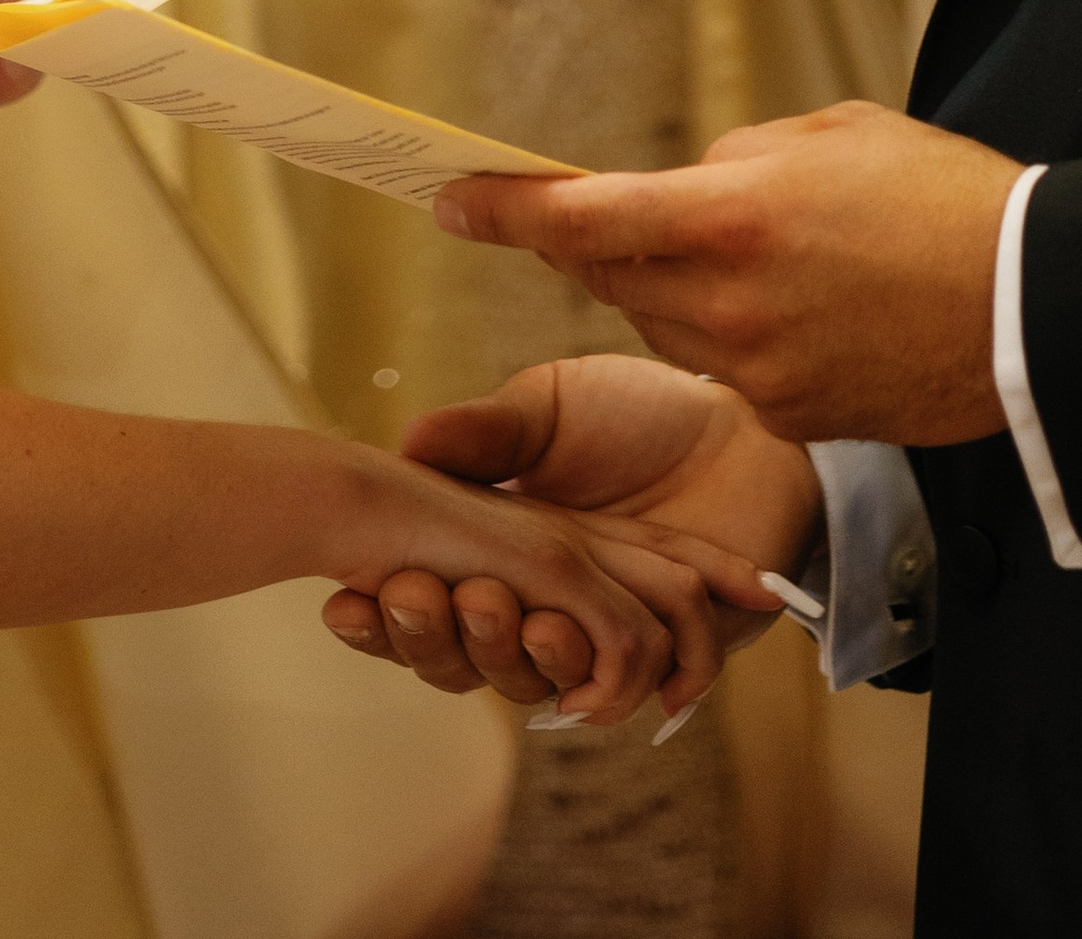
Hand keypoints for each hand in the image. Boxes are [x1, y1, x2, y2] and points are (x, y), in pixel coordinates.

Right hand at [322, 355, 819, 724]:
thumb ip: (484, 433)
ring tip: (490, 601)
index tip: (344, 604)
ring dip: (502, 650)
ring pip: (532, 676)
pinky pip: (626, 668)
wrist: (738, 415)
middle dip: (426, 637)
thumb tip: (408, 444)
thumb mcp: (545, 408)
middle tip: (407, 591)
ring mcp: (607, 622)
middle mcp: (549, 598)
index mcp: (509, 549)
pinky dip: (605, 675)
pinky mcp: (672, 638)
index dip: (387, 619)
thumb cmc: (640, 405)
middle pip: (468, 654)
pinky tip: (576, 665)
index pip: (434, 605)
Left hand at [432, 102, 1018, 443]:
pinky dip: (743, 341)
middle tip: (645, 214)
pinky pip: (730, 376)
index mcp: (731, 215)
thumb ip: (738, 161)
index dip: (505, 210)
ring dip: (683, 293)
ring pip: (669, 330)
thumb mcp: (829, 135)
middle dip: (616, 243)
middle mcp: (729, 305)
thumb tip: (690, 188)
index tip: (453, 201)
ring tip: (768, 257)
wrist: (1036, 305)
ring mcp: (760, 375)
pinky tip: (808, 313)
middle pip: (617, 278)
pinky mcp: (795, 420)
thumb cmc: (942, 198)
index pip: (581, 218)